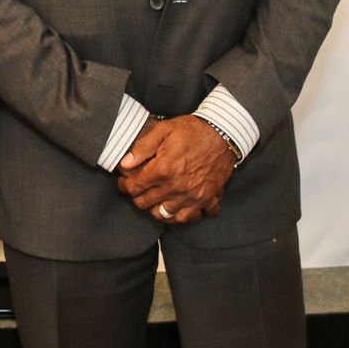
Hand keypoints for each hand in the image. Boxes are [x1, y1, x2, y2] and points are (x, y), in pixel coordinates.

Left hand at [116, 116, 233, 224]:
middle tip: (138, 190)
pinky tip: (177, 207)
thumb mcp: (164, 130)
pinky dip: (182, 216)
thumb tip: (124, 164)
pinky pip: (191, 218)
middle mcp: (177, 187)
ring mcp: (193, 196)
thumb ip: (142, 147)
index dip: (125, 185)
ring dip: (156, 209)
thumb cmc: (193, 130)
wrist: (224, 133)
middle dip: (137, 197)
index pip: (135, 187)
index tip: (124, 182)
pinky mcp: (207, 199)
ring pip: (165, 216)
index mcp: (164, 169)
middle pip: (146, 204)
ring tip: (155, 200)